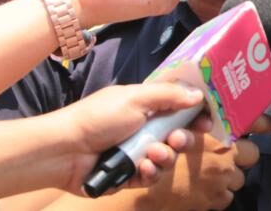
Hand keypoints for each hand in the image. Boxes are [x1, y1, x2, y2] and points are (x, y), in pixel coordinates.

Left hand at [54, 82, 208, 194]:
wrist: (63, 151)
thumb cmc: (97, 118)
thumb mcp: (135, 98)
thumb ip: (169, 95)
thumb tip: (199, 94)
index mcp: (146, 106)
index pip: (179, 109)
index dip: (196, 114)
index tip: (207, 120)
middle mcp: (144, 129)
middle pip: (179, 135)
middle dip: (183, 138)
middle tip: (178, 139)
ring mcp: (137, 153)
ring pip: (168, 158)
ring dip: (166, 156)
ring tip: (153, 155)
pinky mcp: (129, 175)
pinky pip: (152, 176)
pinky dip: (150, 172)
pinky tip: (142, 168)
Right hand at [140, 115, 270, 210]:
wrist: (148, 192)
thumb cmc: (161, 158)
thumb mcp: (180, 132)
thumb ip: (198, 124)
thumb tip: (206, 116)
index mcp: (222, 145)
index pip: (254, 133)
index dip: (262, 127)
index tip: (268, 125)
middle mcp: (227, 166)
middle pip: (251, 157)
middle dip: (241, 155)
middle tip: (227, 151)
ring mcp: (221, 186)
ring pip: (238, 179)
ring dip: (229, 174)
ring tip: (214, 169)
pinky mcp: (213, 203)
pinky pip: (225, 198)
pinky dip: (219, 193)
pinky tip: (206, 187)